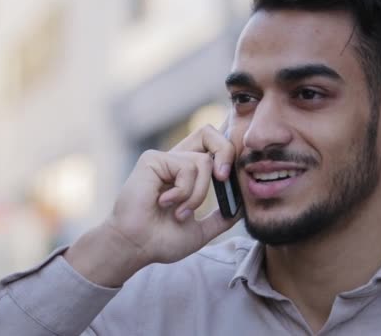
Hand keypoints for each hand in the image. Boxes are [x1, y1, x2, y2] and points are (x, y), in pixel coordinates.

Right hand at [65, 124, 239, 286]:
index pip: (211, 148)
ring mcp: (163, 159)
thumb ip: (222, 217)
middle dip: (226, 151)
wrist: (137, 247)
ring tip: (180, 212)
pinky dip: (184, 192)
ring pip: (204, 161)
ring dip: (199, 194)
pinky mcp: (153, 159)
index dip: (228, 153)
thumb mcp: (201, 231)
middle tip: (223, 179)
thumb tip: (243, 207)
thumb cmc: (160, 241)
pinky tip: (164, 203)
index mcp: (184, 175)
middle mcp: (174, 162)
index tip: (230, 181)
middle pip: (209, 133)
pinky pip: (187, 167)